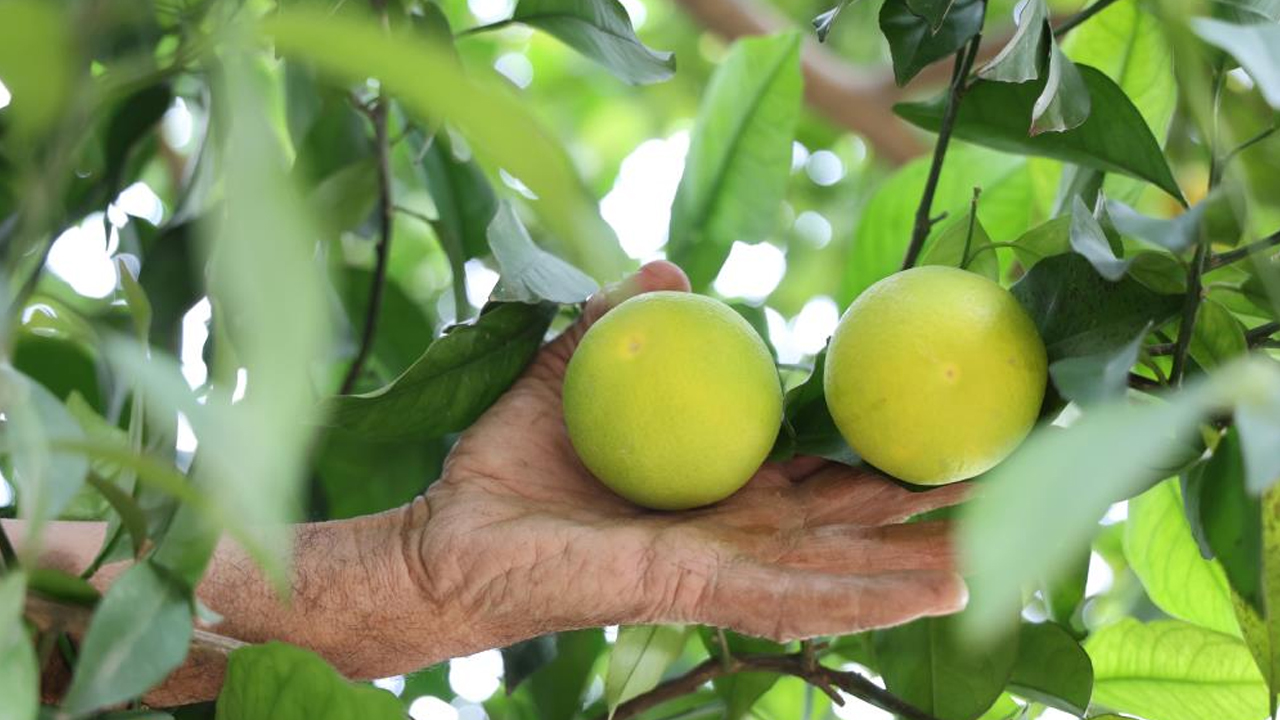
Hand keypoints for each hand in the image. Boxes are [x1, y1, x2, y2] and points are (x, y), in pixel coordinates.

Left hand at [412, 261, 968, 644]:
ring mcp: (721, 566)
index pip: (819, 467)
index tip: (945, 412)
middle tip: (1012, 474)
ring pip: (844, 567)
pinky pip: (794, 595)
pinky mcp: (694, 588)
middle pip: (852, 520)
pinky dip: (868, 593)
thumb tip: (665, 265)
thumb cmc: (508, 470)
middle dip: (927, 505)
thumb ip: (618, 323)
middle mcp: (735, 533)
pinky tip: (940, 588)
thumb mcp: (569, 376)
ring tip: (1005, 546)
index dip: (882, 445)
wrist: (446, 541)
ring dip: (924, 558)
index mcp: (719, 488)